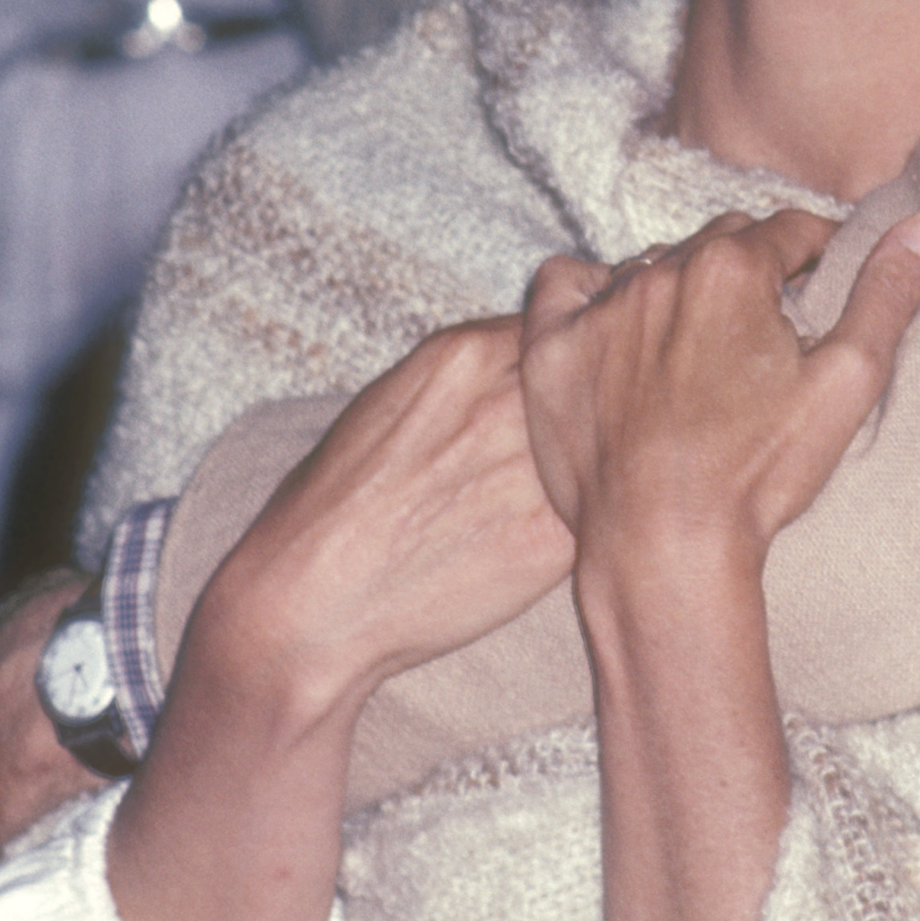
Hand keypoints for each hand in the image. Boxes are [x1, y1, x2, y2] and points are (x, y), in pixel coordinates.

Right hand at [195, 315, 574, 728]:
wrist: (314, 599)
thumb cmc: (339, 503)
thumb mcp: (395, 397)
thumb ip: (471, 370)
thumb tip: (530, 360)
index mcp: (465, 354)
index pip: (558, 321)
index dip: (569, 352)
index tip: (571, 376)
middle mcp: (507, 401)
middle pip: (588, 375)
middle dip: (591, 400)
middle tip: (586, 431)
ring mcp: (535, 468)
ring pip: (605, 441)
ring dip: (603, 457)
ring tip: (579, 483)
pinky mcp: (552, 539)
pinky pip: (600, 510)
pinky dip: (594, 518)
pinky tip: (560, 531)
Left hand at [521, 206, 919, 574]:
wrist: (663, 548)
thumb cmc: (760, 474)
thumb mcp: (847, 382)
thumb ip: (887, 293)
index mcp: (733, 268)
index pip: (788, 230)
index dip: (814, 255)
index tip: (820, 285)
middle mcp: (659, 272)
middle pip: (720, 243)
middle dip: (750, 271)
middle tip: (767, 327)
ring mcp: (598, 309)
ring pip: (651, 265)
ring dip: (680, 287)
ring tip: (701, 343)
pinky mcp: (550, 348)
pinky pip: (563, 285)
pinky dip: (590, 292)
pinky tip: (615, 322)